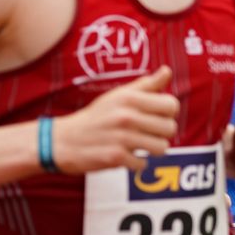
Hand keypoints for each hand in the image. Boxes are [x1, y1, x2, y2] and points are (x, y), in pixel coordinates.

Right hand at [52, 68, 177, 174]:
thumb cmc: (95, 117)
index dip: (168, 113)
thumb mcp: (117, 96)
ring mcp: (122, 137)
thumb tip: (167, 71)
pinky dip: (136, 163)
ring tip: (139, 146)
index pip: (171, 105)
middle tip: (147, 133)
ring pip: (161, 147)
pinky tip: (125, 156)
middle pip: (169, 128)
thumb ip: (145, 85)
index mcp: (129, 98)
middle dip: (161, 133)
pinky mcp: (116, 157)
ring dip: (151, 150)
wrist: (63, 141)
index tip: (156, 117)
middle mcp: (126, 116)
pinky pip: (143, 164)